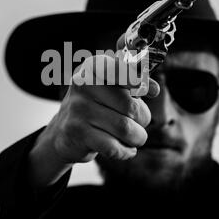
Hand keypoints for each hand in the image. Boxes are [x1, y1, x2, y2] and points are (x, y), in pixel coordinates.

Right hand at [28, 55, 159, 187]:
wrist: (64, 131)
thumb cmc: (96, 105)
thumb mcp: (111, 87)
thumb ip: (134, 82)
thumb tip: (154, 89)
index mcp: (93, 67)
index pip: (121, 70)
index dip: (140, 81)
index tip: (153, 91)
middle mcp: (83, 85)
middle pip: (131, 106)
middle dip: (143, 118)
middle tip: (139, 122)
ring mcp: (79, 109)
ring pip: (125, 128)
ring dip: (138, 137)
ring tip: (136, 137)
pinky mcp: (78, 133)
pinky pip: (114, 146)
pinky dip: (126, 151)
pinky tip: (127, 149)